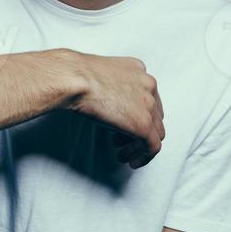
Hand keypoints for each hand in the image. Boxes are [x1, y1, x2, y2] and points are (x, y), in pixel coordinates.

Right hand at [66, 53, 164, 167]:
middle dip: (140, 131)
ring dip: (140, 146)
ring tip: (124, 153)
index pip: (148, 97)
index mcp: (138, 70)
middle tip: (122, 141)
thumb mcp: (99, 75)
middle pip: (154, 115)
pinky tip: (131, 161)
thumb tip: (103, 100)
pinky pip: (152, 147)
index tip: (123, 125)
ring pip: (156, 133)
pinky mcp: (143, 124)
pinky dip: (143, 156)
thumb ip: (109, 86)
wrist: (74, 79)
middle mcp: (148, 85)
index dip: (138, 114)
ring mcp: (148, 106)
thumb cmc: (76, 75)